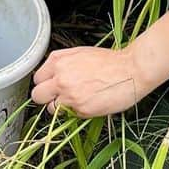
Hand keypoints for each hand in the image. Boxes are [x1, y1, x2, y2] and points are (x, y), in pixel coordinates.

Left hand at [30, 45, 150, 117]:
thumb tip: (52, 75)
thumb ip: (62, 64)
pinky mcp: (81, 109)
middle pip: (37, 95)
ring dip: (60, 107)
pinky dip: (77, 112)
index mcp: (58, 60)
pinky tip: (89, 102)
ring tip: (76, 100)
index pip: (37, 78)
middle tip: (57, 97)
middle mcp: (60, 77)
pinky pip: (70, 115)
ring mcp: (69, 94)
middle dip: (46, 98)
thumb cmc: (110, 61)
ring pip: (51, 108)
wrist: (131, 70)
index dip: (44, 84)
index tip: (50, 86)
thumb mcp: (80, 53)